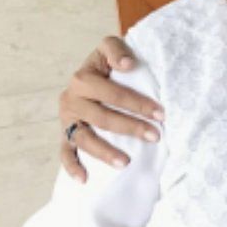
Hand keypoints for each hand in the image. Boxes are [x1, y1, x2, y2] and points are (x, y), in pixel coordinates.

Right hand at [59, 36, 162, 182]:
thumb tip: (128, 64)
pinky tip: (85, 179)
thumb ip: (116, 49)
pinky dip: (72, 166)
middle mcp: (71, 99)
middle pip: (102, 118)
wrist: (89, 72)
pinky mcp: (65, 133)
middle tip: (155, 136)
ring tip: (126, 162)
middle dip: (130, 128)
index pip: (113, 94)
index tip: (161, 114)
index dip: (138, 104)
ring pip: (85, 139)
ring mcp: (67, 119)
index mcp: (82, 79)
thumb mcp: (109, 47)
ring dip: (105, 152)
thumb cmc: (105, 63)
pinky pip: (65, 152)